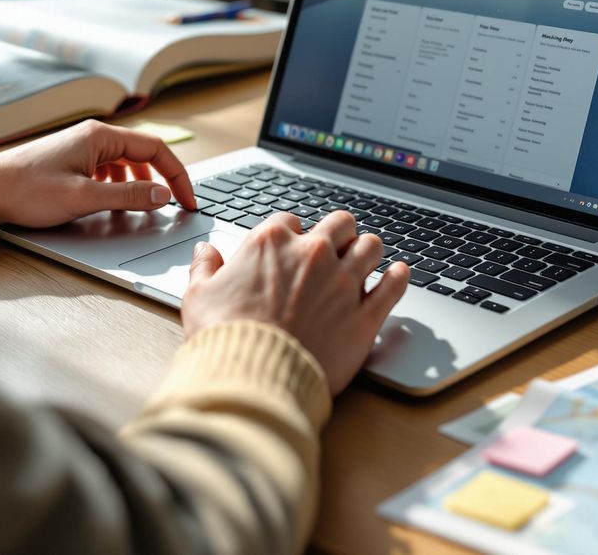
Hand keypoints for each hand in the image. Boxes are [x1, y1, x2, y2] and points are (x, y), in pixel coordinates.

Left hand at [0, 119, 196, 227]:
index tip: (187, 200)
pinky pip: (109, 169)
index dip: (177, 175)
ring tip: (145, 207)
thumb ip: (128, 196)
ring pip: (127, 162)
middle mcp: (94, 136)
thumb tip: (162, 196)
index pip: (157, 148)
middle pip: (145, 153)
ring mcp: (83, 148)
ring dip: (141, 183)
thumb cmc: (27, 190)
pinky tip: (115, 202)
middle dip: (163, 179)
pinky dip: (121, 185)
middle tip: (174, 206)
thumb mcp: (84, 198)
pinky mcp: (73, 161)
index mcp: (101, 136)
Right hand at [182, 211, 410, 394]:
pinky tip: (397, 274)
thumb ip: (205, 268)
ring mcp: (343, 284)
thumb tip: (206, 253)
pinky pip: (393, 286)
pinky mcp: (364, 316)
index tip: (290, 249)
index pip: (290, 220)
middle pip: (340, 223)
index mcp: (272, 243)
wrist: (254, 377)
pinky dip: (398, 277)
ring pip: (371, 246)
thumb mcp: (199, 297)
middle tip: (334, 249)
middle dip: (338, 233)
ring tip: (365, 260)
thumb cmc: (225, 337)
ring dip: (368, 251)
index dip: (291, 234)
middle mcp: (312, 255)